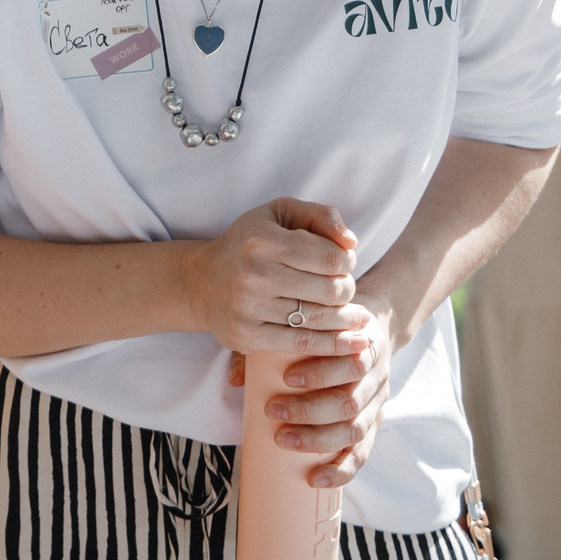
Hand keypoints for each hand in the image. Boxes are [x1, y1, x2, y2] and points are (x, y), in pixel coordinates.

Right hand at [183, 199, 371, 358]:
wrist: (201, 282)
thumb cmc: (250, 243)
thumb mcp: (280, 215)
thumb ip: (321, 216)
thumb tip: (351, 242)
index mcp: (263, 239)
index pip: (331, 258)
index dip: (348, 262)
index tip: (344, 264)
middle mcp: (253, 273)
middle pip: (329, 290)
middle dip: (347, 290)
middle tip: (345, 289)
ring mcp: (247, 307)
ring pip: (318, 319)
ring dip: (346, 320)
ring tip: (359, 317)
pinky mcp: (245, 335)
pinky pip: (301, 344)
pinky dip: (332, 345)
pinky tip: (353, 342)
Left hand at [226, 290, 396, 488]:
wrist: (363, 333)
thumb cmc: (325, 333)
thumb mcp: (307, 329)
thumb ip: (272, 346)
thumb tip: (235, 380)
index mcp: (363, 348)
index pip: (351, 363)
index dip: (321, 373)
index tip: (287, 379)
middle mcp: (376, 378)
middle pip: (351, 401)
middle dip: (311, 410)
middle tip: (274, 411)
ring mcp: (376, 405)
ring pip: (355, 429)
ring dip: (318, 439)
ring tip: (284, 440)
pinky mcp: (372, 428)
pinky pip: (361, 454)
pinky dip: (341, 470)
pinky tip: (316, 478)